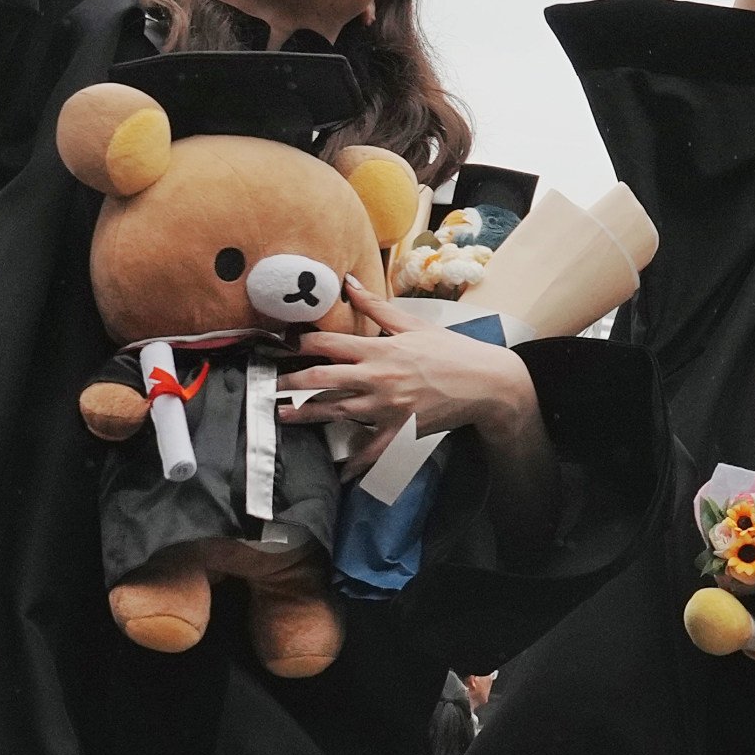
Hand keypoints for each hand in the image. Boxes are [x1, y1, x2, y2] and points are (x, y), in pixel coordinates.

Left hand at [279, 287, 540, 438]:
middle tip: (268, 386)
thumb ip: (376, 306)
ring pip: (335, 411)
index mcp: (379, 349)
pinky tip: (338, 472)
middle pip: (321, 378)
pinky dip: (354, 463)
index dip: (300, 343)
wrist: (485, 383)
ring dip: (305, 415)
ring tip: (283, 416)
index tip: (284, 345)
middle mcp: (377, 378)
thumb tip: (349, 283)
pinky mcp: (400, 430)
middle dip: (289, 382)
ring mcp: (387, 407)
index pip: (328, 343)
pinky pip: (371, 449)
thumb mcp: (413, 324)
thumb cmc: (451, 351)